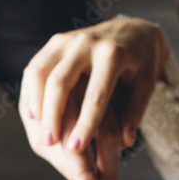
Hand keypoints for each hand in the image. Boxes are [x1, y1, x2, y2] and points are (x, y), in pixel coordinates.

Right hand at [20, 19, 169, 179]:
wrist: (132, 30)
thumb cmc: (140, 65)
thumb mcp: (146, 86)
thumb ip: (135, 112)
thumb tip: (126, 141)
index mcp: (113, 55)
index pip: (95, 96)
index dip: (84, 124)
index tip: (76, 149)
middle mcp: (86, 43)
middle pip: (60, 82)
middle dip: (52, 115)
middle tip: (49, 143)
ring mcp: (67, 39)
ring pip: (40, 72)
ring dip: (37, 104)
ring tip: (41, 131)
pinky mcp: (56, 41)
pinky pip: (36, 66)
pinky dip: (32, 91)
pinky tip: (34, 114)